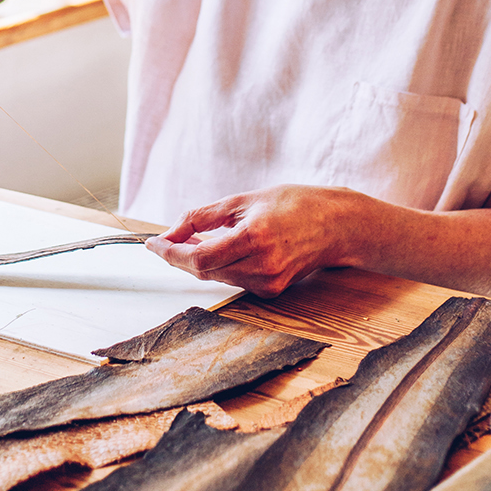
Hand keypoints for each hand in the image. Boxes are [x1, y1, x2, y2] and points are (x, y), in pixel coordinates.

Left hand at [146, 185, 363, 295]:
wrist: (337, 225)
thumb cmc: (295, 205)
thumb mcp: (245, 200)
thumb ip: (203, 216)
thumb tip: (170, 233)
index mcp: (256, 237)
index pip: (200, 258)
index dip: (171, 254)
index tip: (152, 244)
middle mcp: (263, 265)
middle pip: (204, 270)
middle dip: (179, 256)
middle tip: (166, 239)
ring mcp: (268, 282)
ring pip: (216, 277)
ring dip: (198, 261)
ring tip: (193, 240)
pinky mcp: (271, 291)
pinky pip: (232, 280)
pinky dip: (219, 266)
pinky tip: (218, 250)